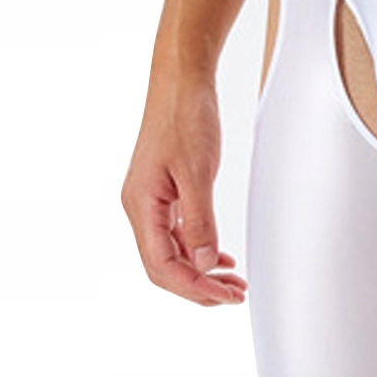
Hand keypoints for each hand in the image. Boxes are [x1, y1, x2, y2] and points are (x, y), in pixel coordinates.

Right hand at [121, 71, 247, 305]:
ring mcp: (150, 203)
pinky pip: (178, 235)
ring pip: (172, 254)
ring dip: (202, 272)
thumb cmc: (186, 117)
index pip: (161, 266)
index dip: (194, 288)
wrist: (180, 81)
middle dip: (199, 287)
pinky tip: (221, 258)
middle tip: (236, 294)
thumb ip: (200, 221)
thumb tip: (203, 264)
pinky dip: (199, 251)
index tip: (228, 295)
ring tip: (235, 282)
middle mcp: (140, 208)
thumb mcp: (197, 172)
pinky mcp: (164, 195)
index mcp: (141, 205)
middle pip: (164, 268)